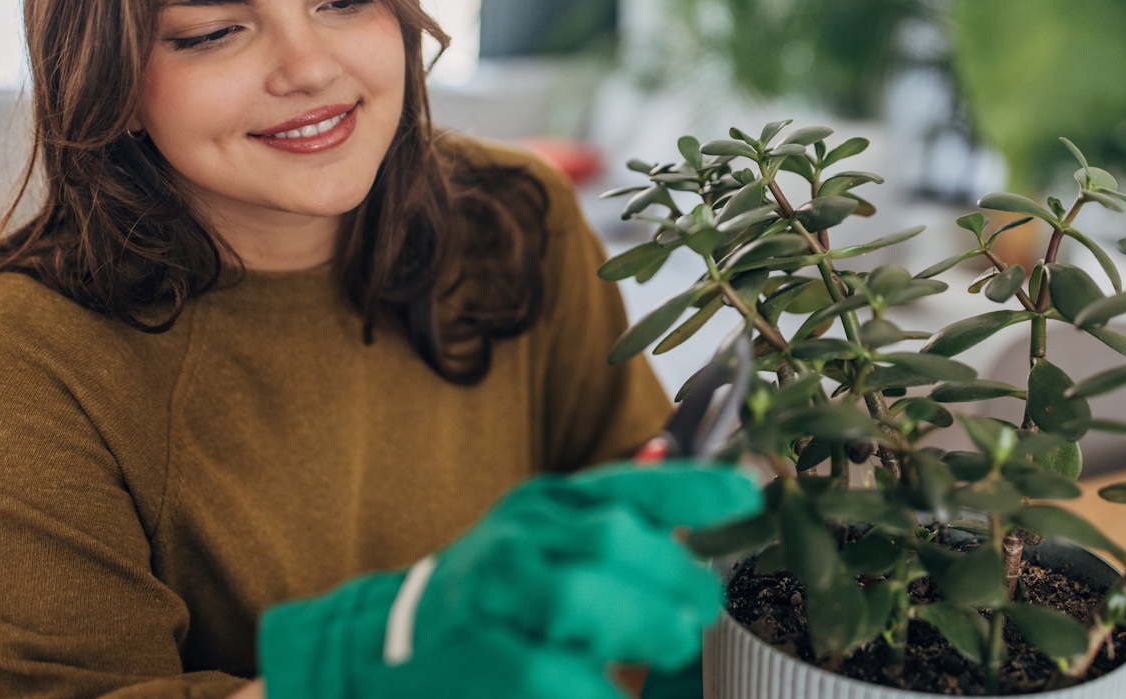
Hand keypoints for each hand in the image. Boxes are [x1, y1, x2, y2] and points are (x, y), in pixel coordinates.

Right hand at [257, 462, 758, 698]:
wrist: (377, 653)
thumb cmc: (491, 604)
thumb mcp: (547, 544)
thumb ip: (610, 517)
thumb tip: (671, 450)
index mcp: (546, 505)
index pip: (627, 482)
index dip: (694, 486)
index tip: (747, 495)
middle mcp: (516, 537)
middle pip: (611, 539)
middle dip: (672, 577)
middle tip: (698, 614)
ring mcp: (490, 594)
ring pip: (581, 595)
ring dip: (639, 625)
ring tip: (665, 649)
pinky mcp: (478, 659)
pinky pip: (552, 674)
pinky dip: (597, 689)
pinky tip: (607, 689)